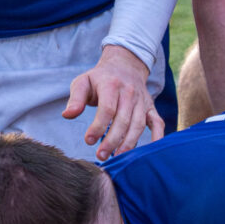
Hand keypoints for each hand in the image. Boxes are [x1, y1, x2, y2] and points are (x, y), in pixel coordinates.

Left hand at [64, 43, 161, 158]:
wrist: (124, 65)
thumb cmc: (100, 78)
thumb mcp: (83, 82)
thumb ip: (75, 99)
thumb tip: (67, 115)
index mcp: (111, 85)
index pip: (107, 109)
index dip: (98, 126)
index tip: (88, 140)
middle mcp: (129, 93)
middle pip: (123, 120)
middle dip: (112, 140)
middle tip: (101, 156)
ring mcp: (141, 101)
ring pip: (138, 124)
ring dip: (128, 143)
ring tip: (117, 158)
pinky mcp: (150, 107)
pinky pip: (157, 123)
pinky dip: (157, 137)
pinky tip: (148, 152)